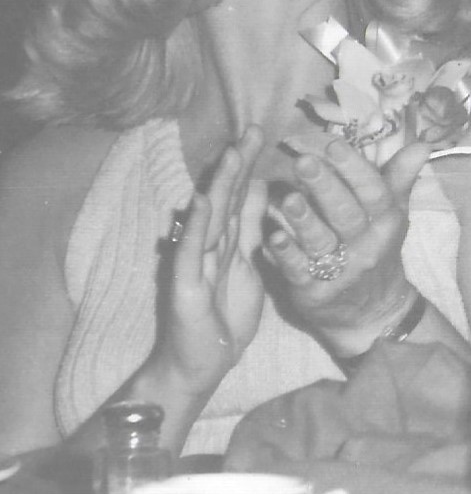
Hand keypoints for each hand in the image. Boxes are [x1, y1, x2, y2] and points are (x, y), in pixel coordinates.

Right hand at [155, 128, 271, 390]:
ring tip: (231, 153)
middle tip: (252, 129)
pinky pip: (192, 250)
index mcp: (229, 243)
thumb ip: (254, 229)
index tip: (262, 134)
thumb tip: (263, 189)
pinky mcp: (184, 283)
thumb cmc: (225, 318)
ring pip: (210, 218)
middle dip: (238, 165)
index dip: (250, 167)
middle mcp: (210, 246)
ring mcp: (196, 263)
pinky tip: (204, 201)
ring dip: (219, 185)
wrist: (202, 364)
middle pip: (226, 199)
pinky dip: (198, 225)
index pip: (240, 198)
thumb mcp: (250, 266)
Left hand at [260, 131, 431, 357]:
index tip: (333, 145)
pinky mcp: (315, 292)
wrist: (372, 312)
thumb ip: (399, 178)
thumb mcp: (393, 215)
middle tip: (303, 161)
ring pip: (321, 242)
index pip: (373, 191)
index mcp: (386, 221)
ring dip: (303, 220)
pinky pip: (299, 271)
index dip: (354, 168)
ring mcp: (341, 271)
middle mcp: (367, 245)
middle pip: (346, 213)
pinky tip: (271, 238)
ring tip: (287, 198)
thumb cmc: (379, 251)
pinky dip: (285, 255)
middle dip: (324, 186)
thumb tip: (421, 144)